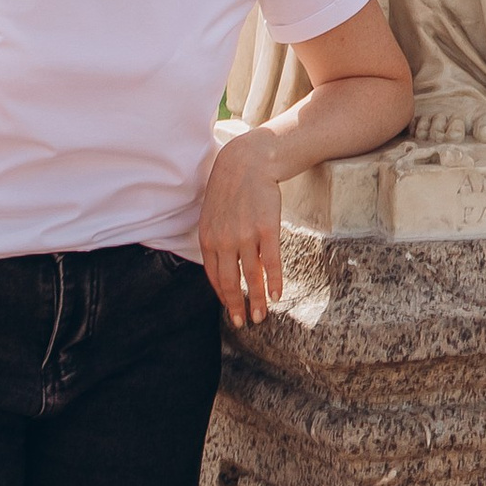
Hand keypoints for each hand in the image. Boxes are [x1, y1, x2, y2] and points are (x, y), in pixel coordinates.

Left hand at [200, 128, 284, 327]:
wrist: (248, 162)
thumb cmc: (232, 188)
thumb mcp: (213, 214)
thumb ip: (215, 239)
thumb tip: (221, 263)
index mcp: (208, 238)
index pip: (213, 276)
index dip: (222, 295)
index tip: (230, 309)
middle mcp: (224, 240)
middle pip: (230, 281)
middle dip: (236, 306)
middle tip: (241, 323)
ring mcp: (246, 235)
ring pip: (250, 276)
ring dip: (256, 300)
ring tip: (261, 316)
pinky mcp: (267, 229)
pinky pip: (271, 262)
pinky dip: (274, 281)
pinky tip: (276, 295)